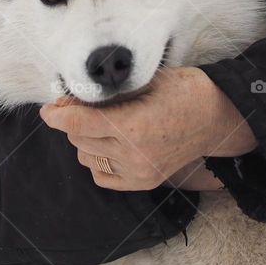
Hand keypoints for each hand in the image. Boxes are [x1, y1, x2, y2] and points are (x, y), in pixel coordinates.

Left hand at [39, 67, 255, 190]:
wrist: (216, 118)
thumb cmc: (182, 92)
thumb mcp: (142, 82)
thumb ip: (103, 96)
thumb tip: (66, 103)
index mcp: (132, 126)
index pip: (77, 124)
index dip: (57, 115)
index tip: (49, 109)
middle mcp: (132, 154)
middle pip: (79, 139)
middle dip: (76, 121)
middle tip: (86, 107)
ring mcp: (138, 172)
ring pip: (86, 156)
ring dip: (87, 140)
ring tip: (108, 125)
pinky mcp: (142, 182)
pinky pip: (100, 175)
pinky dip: (98, 159)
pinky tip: (112, 145)